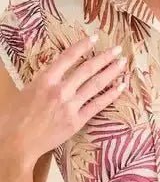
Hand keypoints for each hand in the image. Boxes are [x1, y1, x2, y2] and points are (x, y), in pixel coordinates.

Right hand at [4, 34, 126, 163]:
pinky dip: (111, 95)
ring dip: (111, 72)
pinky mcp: (76, 121)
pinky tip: (121, 87)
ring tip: (122, 63)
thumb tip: (57, 73)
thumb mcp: (26, 91)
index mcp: (44, 80)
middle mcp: (59, 90)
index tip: (95, 38)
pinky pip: (98, 105)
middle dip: (104, 57)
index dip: (83, 45)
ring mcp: (69, 106)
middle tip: (117, 49)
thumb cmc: (15, 118)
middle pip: (87, 69)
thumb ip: (44, 81)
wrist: (16, 143)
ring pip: (95, 84)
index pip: (68, 57)